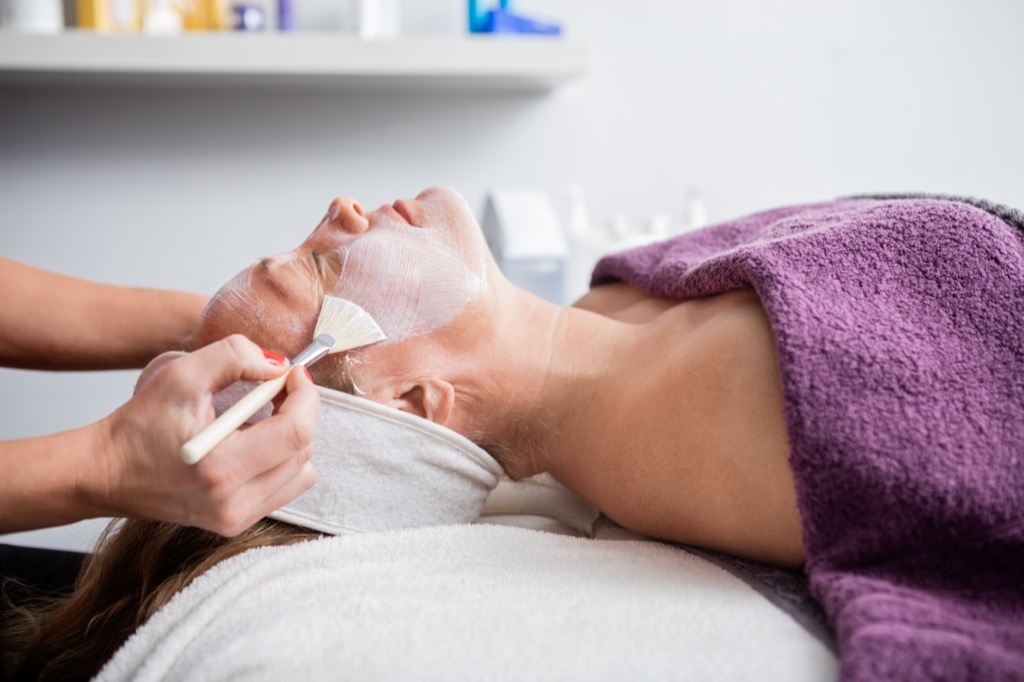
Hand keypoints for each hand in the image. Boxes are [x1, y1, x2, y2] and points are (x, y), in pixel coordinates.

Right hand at [93, 335, 318, 535]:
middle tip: (276, 389)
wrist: (106, 474)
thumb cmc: (139, 426)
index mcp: (220, 467)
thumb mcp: (181, 375)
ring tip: (259, 418)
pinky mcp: (236, 523)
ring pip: (301, 470)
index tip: (293, 373)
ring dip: (292, 437)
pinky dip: (281, 459)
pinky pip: (285, 487)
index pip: (296, 430)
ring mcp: (236, 518)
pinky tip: (252, 443)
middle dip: (299, 411)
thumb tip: (278, 365)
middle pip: (304, 450)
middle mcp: (233, 503)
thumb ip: (234, 357)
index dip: (305, 395)